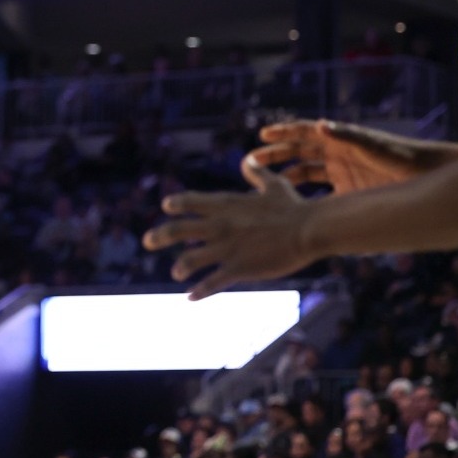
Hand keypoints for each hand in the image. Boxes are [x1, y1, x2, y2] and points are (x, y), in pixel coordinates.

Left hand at [142, 155, 317, 298]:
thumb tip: (249, 159)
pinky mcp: (239, 268)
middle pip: (178, 230)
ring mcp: (227, 248)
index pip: (190, 202)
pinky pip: (212, 282)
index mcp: (225, 204)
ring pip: (190, 259)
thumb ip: (257, 173)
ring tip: (177, 272)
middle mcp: (219, 225)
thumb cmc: (295, 206)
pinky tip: (190, 297)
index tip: (166, 207)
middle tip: (147, 241)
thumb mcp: (274, 184)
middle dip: (159, 236)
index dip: (176, 204)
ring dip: (181, 266)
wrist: (310, 229)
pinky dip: (200, 291)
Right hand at [247, 118, 430, 192]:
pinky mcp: (347, 191)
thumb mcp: (371, 145)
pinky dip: (304, 199)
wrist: (425, 176)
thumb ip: (345, 135)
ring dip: (285, 177)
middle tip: (250, 162)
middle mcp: (335, 154)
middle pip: (298, 152)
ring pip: (304, 173)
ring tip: (264, 186)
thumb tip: (319, 124)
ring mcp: (340, 173)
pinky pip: (319, 194)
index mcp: (338, 139)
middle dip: (274, 156)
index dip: (282, 133)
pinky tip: (291, 208)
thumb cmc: (400, 155)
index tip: (261, 136)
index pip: (303, 132)